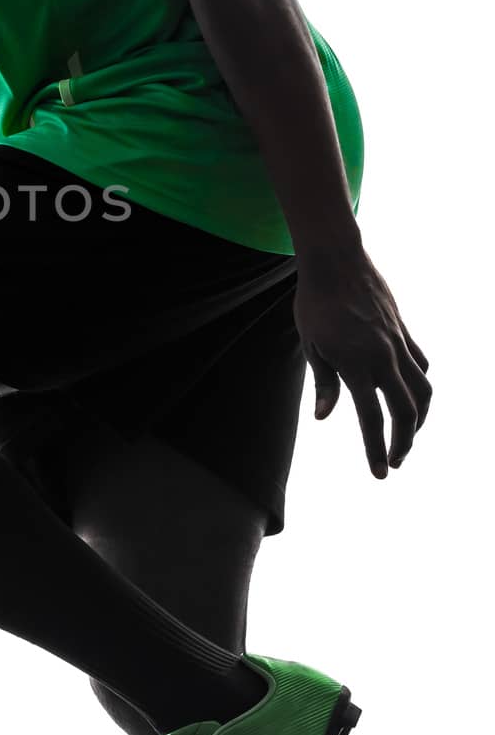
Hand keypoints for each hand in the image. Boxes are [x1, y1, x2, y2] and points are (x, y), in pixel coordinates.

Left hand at [293, 251, 432, 478]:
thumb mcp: (311, 346)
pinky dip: (420, 385)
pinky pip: (420, 365)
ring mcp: (398, 343)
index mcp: (356, 364)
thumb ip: (323, 384)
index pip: (371, 418)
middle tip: (394, 463)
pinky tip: (409, 396)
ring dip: (419, 419)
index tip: (379, 474)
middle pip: (406, 411)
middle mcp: (384, 356)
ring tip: (407, 436)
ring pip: (423, 390)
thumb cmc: (314, 304)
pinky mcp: (404, 331)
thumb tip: (324, 417)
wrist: (335, 261)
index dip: (375, 449)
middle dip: (403, 443)